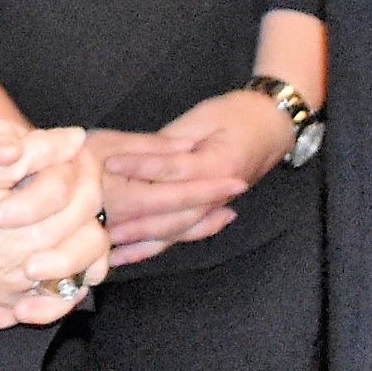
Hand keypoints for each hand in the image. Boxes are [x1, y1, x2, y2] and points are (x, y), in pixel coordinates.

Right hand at [0, 133, 106, 328]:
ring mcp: (16, 291)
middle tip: (69, 201)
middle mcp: (33, 267)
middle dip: (84, 219)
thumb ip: (37, 152)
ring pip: (72, 285)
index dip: (82, 178)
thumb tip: (74, 139)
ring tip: (64, 242)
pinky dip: (47, 299)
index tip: (69, 166)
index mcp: (37, 229)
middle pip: (88, 247)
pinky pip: (39, 310)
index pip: (86, 204)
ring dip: (76, 262)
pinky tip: (37, 279)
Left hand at [100, 91, 294, 262]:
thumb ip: (168, 142)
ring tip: (108, 250)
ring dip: (142, 243)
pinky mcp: (209, 211)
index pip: (172, 168)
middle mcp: (218, 192)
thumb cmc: (234, 114)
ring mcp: (215, 205)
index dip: (141, 165)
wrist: (271, 125)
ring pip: (175, 230)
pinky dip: (154, 247)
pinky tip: (129, 256)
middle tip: (100, 221)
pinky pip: (180, 234)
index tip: (110, 162)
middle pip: (173, 213)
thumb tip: (133, 156)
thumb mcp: (200, 118)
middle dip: (136, 221)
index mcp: (217, 163)